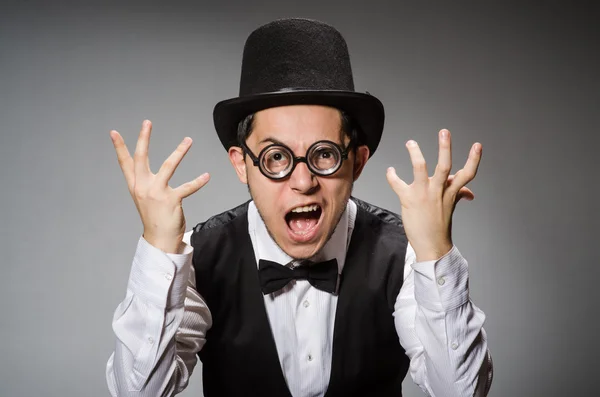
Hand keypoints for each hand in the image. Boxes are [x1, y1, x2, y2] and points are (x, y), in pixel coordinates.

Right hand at [110, 120, 209, 252]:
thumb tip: (143, 168)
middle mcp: (143, 187)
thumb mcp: (144, 197)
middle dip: (143, 139)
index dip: (119, 148)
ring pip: (168, 166)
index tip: (113, 132)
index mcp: (135, 186)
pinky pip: (187, 188)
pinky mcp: (171, 200)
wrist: (159, 239)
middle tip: (147, 122)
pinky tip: (206, 176)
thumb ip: (144, 181)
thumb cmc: (154, 216)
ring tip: (188, 140)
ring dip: (180, 151)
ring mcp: (156, 193)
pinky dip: (198, 182)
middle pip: (141, 158)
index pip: (125, 163)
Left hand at [386, 129, 481, 261]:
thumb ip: (458, 195)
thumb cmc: (439, 226)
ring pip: (420, 168)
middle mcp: (438, 191)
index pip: (467, 174)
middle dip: (445, 148)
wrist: (432, 245)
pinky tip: (390, 170)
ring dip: (415, 154)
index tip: (477, 145)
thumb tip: (469, 193)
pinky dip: (392, 176)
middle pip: (444, 166)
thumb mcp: (451, 207)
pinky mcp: (408, 199)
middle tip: (444, 131)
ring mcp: (423, 194)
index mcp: (450, 192)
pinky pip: (397, 183)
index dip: (474, 159)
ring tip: (411, 142)